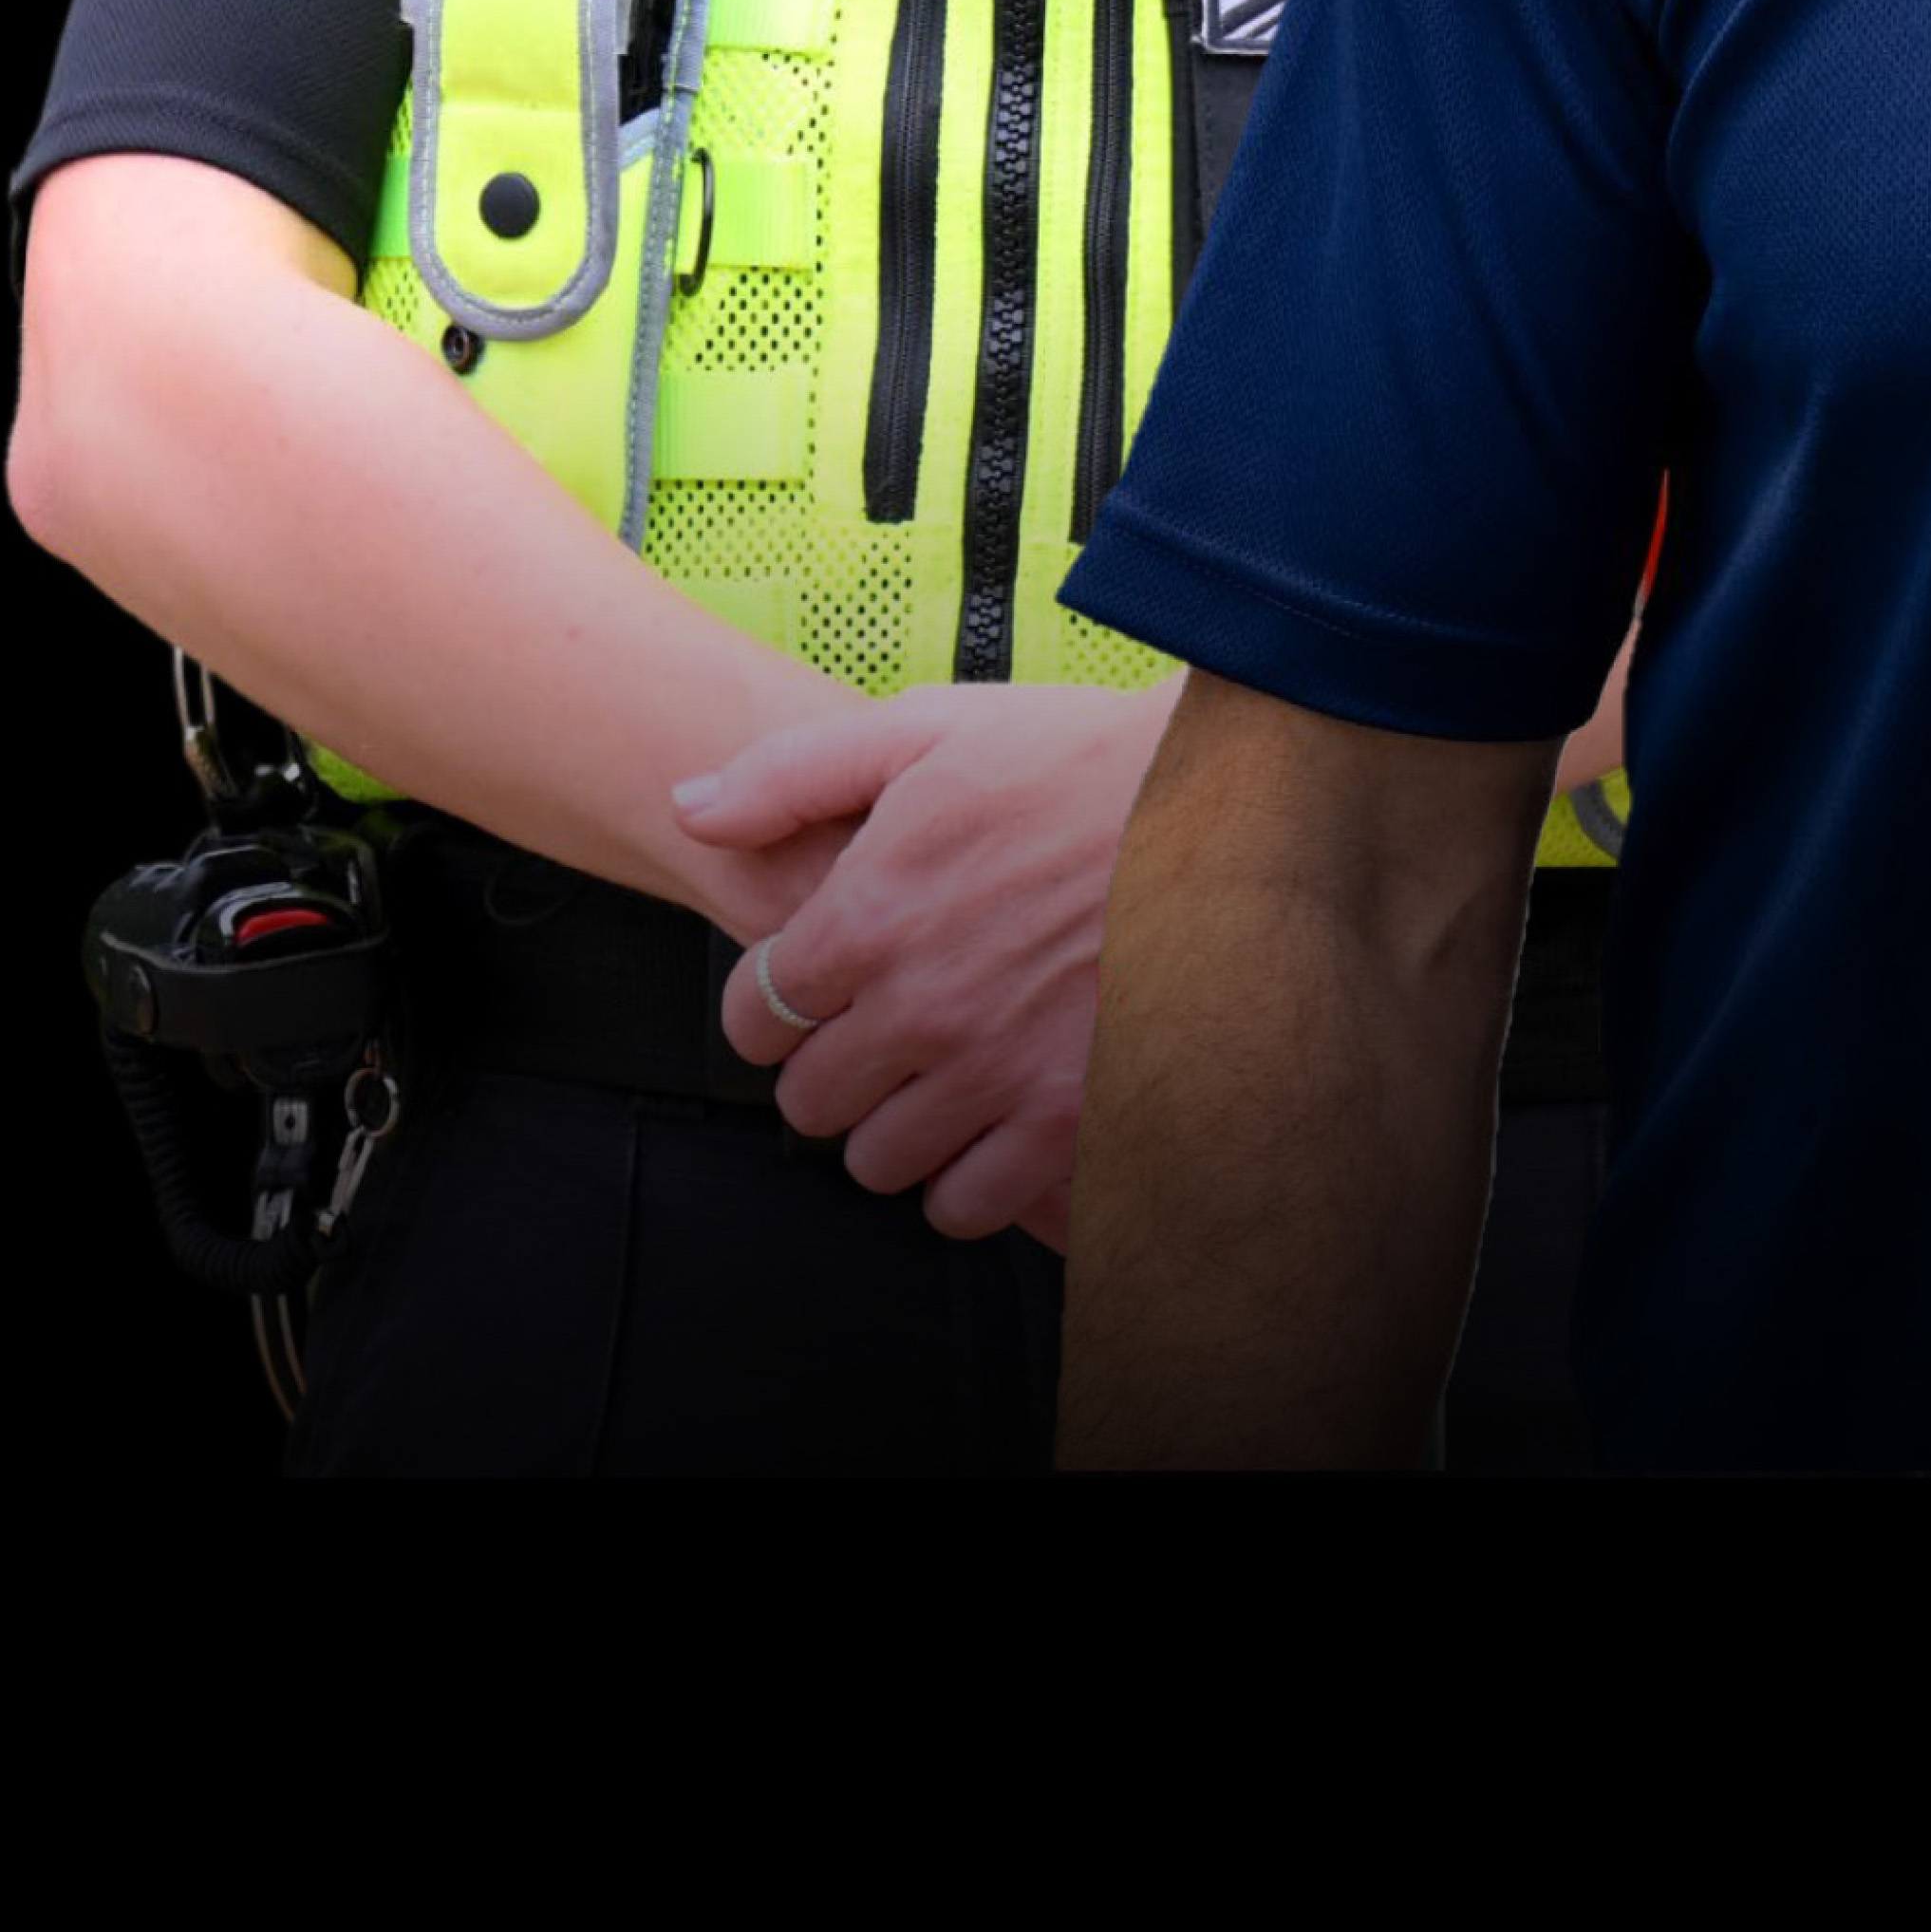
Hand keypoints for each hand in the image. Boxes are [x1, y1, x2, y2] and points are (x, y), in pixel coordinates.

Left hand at [672, 684, 1179, 1250]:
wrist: (1239, 798)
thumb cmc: (1089, 757)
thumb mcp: (930, 729)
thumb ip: (792, 773)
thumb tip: (691, 811)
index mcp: (868, 916)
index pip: (756, 1021)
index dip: (779, 1010)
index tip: (824, 995)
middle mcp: (919, 1008)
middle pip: (812, 1104)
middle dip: (839, 1071)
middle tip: (893, 1036)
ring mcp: (996, 1071)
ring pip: (882, 1163)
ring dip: (902, 1130)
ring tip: (947, 1086)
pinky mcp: (1072, 1116)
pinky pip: (972, 1202)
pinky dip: (972, 1181)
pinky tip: (998, 1131)